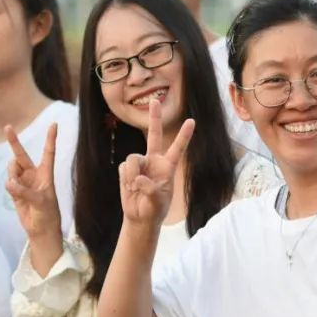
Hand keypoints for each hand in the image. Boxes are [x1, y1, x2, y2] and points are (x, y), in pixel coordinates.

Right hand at [5, 123, 63, 241]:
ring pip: (12, 169)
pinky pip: (8, 182)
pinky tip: (15, 195)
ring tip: (17, 188)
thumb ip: (25, 192)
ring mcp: (23, 181)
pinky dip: (10, 187)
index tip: (54, 124)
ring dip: (12, 175)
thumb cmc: (48, 214)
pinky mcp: (15, 190)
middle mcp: (34, 174)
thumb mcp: (41, 202)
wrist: (40, 229)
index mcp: (46, 174)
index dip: (50, 138)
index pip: (48, 152)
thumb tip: (10, 183)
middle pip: (21, 155)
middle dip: (14, 142)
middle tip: (7, 127)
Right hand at [118, 99, 193, 226]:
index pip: (177, 148)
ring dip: (132, 174)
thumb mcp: (158, 202)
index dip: (184, 136)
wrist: (140, 216)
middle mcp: (154, 160)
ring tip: (135, 188)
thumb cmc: (155, 209)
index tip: (192, 121)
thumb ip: (150, 189)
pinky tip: (129, 188)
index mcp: (167, 166)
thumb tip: (138, 179)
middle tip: (155, 100)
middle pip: (153, 134)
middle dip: (154, 118)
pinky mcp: (126, 169)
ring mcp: (140, 163)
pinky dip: (126, 179)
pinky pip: (124, 168)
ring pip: (133, 158)